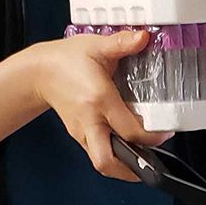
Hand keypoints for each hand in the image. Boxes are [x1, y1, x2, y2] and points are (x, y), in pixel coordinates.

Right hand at [24, 30, 173, 180]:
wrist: (39, 72)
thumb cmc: (67, 59)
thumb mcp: (96, 46)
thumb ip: (122, 42)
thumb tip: (144, 37)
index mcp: (98, 99)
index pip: (129, 131)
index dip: (152, 137)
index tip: (166, 131)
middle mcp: (89, 120)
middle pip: (108, 161)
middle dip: (133, 167)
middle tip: (153, 159)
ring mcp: (81, 131)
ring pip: (101, 163)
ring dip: (123, 166)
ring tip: (143, 157)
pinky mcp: (78, 135)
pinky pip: (97, 154)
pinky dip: (114, 156)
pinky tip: (126, 146)